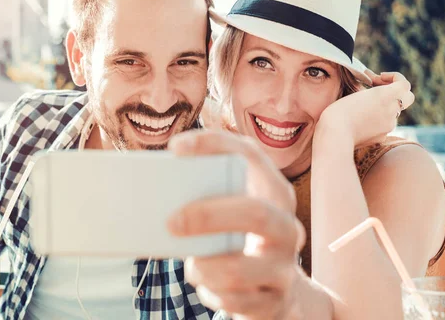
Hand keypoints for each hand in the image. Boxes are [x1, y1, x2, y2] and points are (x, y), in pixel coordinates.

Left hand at [167, 130, 304, 319]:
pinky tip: (204, 282)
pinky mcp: (274, 300)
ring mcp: (283, 266)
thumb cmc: (236, 237)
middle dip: (207, 216)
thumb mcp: (228, 211)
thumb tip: (158, 195)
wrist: (274, 287)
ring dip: (202, 266)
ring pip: (237, 268)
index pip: (250, 154)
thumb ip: (206, 196)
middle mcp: (286, 225)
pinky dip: (210, 291)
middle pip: (255, 212)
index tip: (175, 148)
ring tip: (189, 263)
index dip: (214, 145)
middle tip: (170, 222)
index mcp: (274, 192)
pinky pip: (233, 300)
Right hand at [317, 71, 414, 147]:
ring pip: (393, 112)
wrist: (335, 135)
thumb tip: (372, 90)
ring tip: (362, 105)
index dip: (394, 77)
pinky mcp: (381, 137)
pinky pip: (384, 125)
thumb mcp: (354, 94)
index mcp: (385, 96)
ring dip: (383, 106)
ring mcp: (389, 126)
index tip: (377, 78)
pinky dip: (376, 120)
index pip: (404, 84)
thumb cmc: (339, 112)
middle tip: (378, 89)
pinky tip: (360, 120)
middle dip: (396, 91)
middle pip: (407, 98)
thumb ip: (369, 91)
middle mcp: (391, 111)